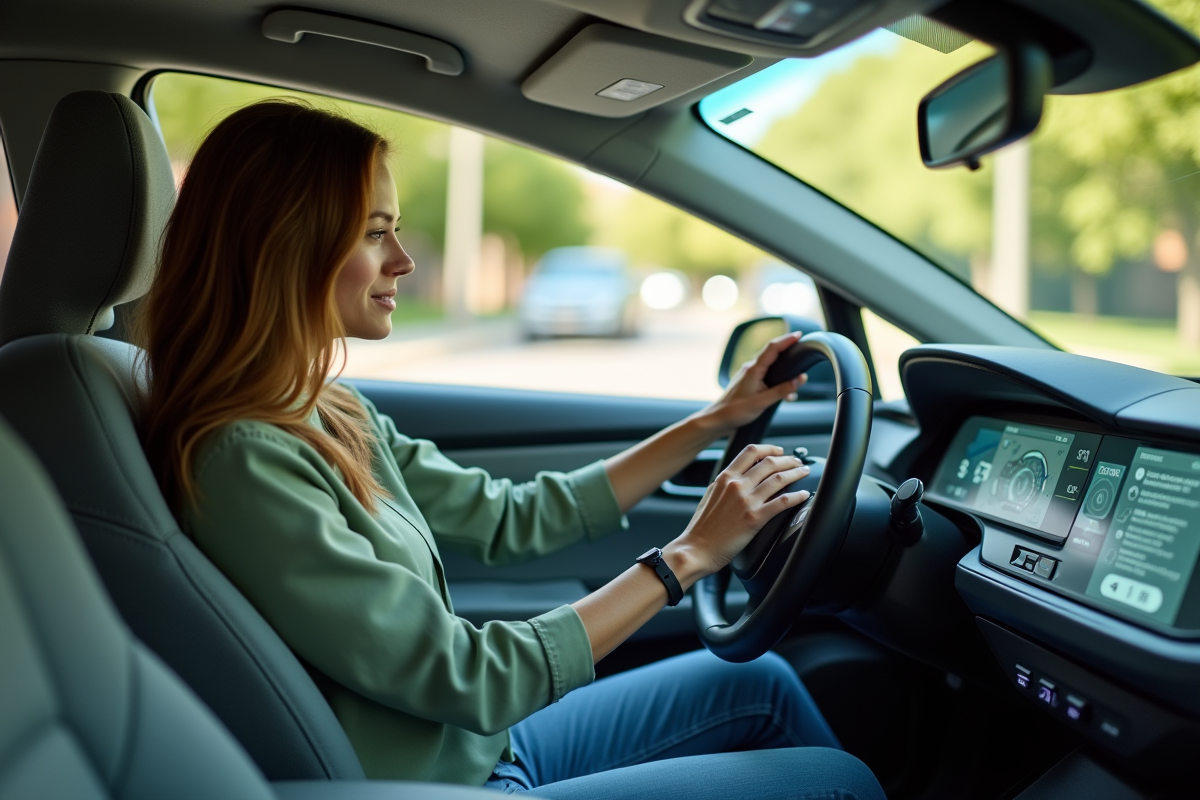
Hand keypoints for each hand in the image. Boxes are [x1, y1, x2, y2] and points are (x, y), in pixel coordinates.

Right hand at [665, 444, 810, 584]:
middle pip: (769, 462)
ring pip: (779, 479)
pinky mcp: (755, 518)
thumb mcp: (711, 495)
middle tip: (797, 462)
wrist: (697, 548)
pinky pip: (783, 502)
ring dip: (796, 473)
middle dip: (788, 460)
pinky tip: (804, 495)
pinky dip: (797, 496)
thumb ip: (726, 483)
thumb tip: (741, 476)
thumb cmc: (702, 527)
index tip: (779, 451)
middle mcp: (737, 485)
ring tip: (804, 473)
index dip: (769, 448)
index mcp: (725, 477)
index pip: (751, 452)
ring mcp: (746, 501)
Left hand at [701, 332, 806, 436]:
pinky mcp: (749, 382)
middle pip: (771, 352)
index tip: (799, 334)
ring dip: (783, 366)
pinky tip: (784, 392)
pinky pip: (765, 373)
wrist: (718, 419)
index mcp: (753, 369)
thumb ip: (783, 390)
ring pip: (769, 364)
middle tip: (801, 348)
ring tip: (796, 372)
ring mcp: (749, 374)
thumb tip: (801, 378)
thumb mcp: (763, 402)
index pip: (772, 348)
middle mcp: (750, 368)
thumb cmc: (737, 411)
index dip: (786, 340)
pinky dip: (776, 377)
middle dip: (787, 348)